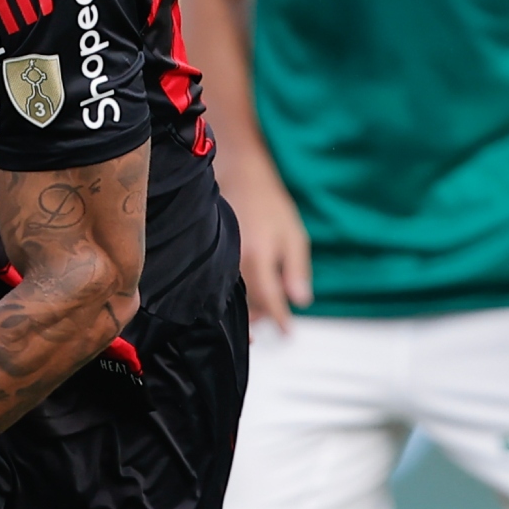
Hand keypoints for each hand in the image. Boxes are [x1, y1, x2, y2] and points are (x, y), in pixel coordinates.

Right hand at [224, 159, 311, 333]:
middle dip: (261, 318)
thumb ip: (297, 270)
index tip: (287, 332)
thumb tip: (301, 301)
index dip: (279, 319)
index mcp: (258, 257)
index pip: (269, 300)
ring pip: (231, 297)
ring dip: (244, 310)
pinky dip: (230, 295)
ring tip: (256, 318)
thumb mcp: (294, 235)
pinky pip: (219, 284)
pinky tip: (238, 298)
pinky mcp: (207, 255)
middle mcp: (234, 262)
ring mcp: (217, 259)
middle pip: (247, 304)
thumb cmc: (269, 204)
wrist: (239, 176)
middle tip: (273, 325)